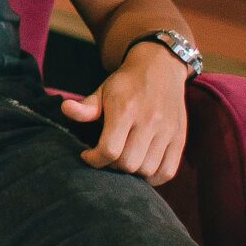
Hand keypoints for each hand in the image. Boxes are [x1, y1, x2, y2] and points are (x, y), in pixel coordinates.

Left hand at [60, 46, 189, 185]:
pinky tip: (141, 168)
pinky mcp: (179, 138)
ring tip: (123, 161)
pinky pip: (167, 171)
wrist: (160, 68)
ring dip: (132, 172)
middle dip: (112, 166)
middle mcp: (149, 121)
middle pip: (128, 164)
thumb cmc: (126, 83)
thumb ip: (86, 107)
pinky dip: (153, 177)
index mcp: (126, 110)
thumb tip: (66, 109)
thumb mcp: (102, 90)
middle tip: (106, 157)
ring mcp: (167, 131)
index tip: (87, 155)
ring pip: (147, 170)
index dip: (94, 160)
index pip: (109, 150)